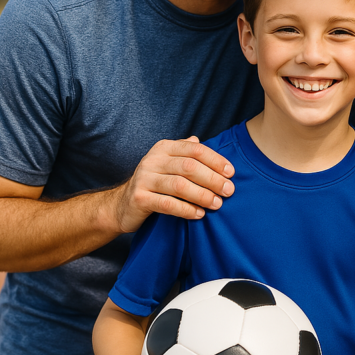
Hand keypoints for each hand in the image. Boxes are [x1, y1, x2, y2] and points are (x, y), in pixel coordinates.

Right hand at [113, 137, 234, 232]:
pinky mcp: (139, 198)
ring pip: (179, 185)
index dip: (215, 160)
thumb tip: (200, 140)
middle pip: (189, 167)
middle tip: (228, 191)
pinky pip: (167, 204)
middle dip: (212, 179)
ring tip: (217, 204)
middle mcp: (152, 160)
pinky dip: (186, 209)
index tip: (231, 173)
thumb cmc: (154, 184)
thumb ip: (184, 153)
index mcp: (164, 148)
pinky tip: (199, 214)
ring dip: (202, 195)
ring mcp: (144, 178)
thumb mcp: (168, 164)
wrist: (123, 205)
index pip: (194, 150)